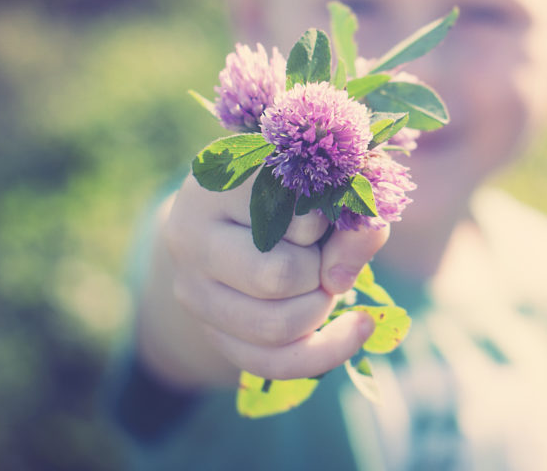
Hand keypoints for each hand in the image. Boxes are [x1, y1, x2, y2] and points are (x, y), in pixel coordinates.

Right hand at [137, 175, 387, 387]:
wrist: (250, 209)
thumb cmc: (300, 188)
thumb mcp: (334, 185)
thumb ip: (354, 216)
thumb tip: (338, 281)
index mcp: (220, 182)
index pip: (292, 218)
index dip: (324, 223)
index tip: (318, 210)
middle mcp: (189, 234)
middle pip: (278, 277)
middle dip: (321, 272)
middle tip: (322, 252)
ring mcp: (190, 287)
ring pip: (275, 327)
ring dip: (319, 307)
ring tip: (322, 280)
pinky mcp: (208, 329)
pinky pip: (270, 362)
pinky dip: (324, 351)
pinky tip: (357, 327)